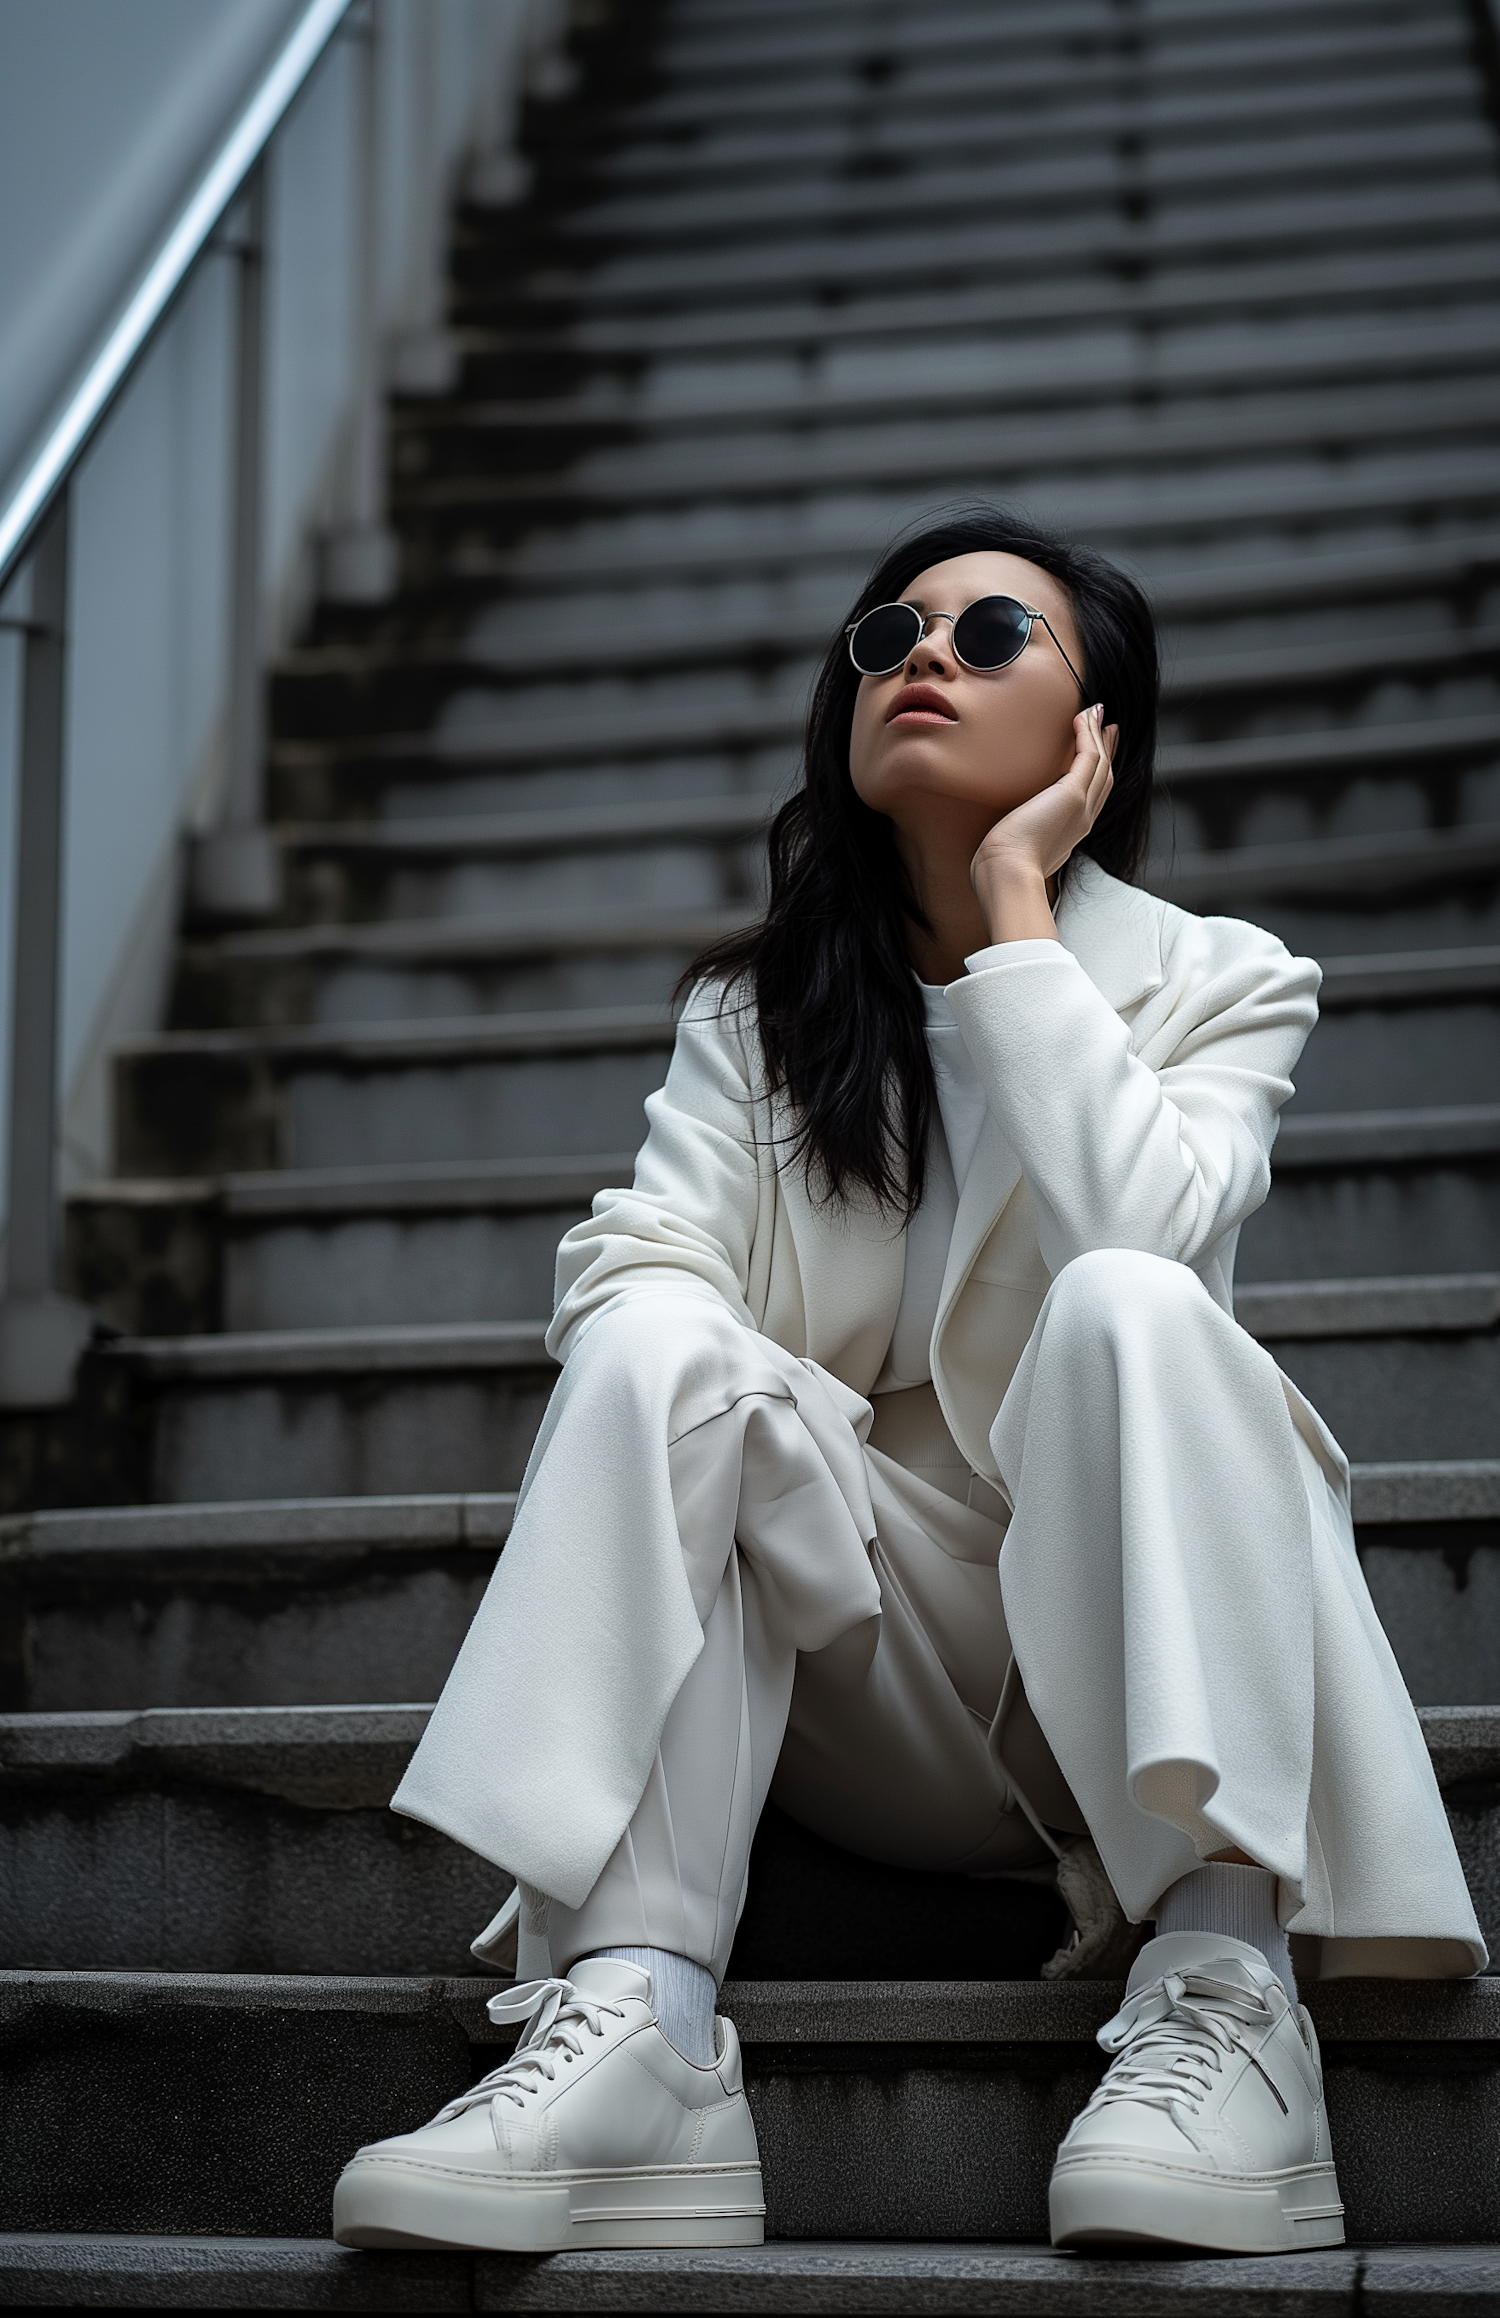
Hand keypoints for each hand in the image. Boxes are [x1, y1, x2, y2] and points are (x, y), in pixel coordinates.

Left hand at [970, 704, 1117, 941]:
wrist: (1007, 876)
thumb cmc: (1002, 868)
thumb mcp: (1016, 848)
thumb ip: (1019, 835)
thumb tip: (1004, 833)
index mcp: (1070, 832)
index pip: (1092, 795)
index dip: (1097, 771)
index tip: (1097, 750)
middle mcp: (1082, 820)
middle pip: (1104, 777)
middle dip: (1107, 748)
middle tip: (1108, 725)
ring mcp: (1081, 807)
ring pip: (1100, 763)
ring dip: (1098, 734)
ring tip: (1096, 712)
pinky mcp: (1071, 795)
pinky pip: (1088, 756)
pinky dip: (1087, 734)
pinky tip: (1081, 718)